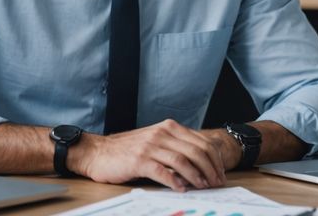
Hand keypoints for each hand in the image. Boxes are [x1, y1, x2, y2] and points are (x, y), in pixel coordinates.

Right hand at [67, 119, 228, 190]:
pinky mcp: (139, 160)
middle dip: (210, 169)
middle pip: (196, 151)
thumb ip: (175, 147)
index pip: (201, 141)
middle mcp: (161, 134)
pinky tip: (181, 189)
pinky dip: (174, 182)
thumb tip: (200, 164)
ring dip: (196, 177)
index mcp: (168, 127)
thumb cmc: (127, 150)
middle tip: (216, 183)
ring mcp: (150, 146)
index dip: (215, 159)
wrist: (97, 152)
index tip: (220, 173)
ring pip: (182, 161)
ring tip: (203, 187)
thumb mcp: (154, 141)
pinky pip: (162, 172)